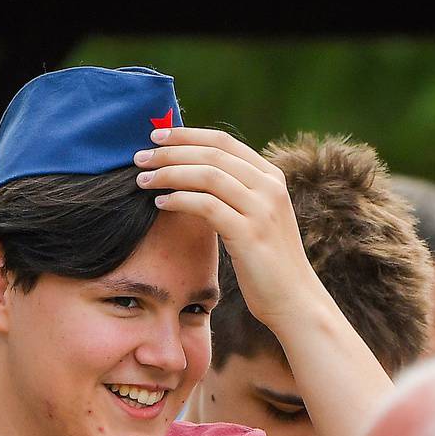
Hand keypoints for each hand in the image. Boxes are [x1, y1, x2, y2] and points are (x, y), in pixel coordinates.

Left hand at [134, 127, 328, 333]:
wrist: (294, 300)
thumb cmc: (268, 263)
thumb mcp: (258, 218)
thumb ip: (236, 193)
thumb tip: (194, 174)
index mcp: (271, 177)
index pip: (223, 141)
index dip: (186, 135)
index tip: (156, 135)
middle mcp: (269, 187)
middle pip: (211, 154)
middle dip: (170, 152)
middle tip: (140, 157)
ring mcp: (261, 210)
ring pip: (207, 175)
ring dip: (169, 173)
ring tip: (143, 180)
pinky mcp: (249, 234)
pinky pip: (206, 206)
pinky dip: (179, 199)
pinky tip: (161, 203)